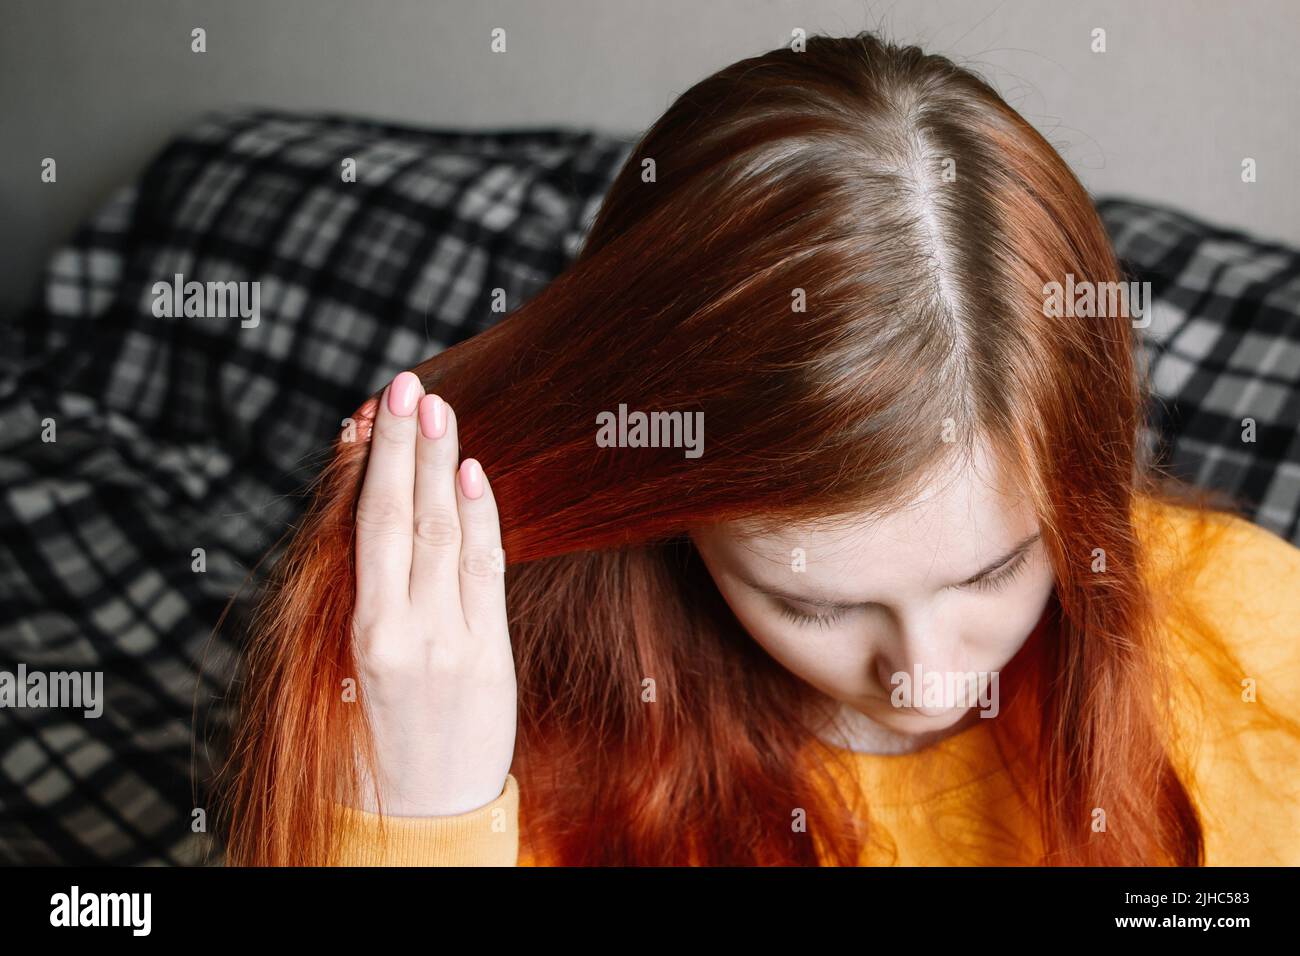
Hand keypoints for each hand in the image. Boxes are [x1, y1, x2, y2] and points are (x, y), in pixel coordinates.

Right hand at [350, 370, 515, 815]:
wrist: (424, 815)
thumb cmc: (380, 736)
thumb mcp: (355, 663)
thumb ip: (370, 591)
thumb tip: (383, 509)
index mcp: (357, 632)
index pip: (365, 528)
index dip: (372, 464)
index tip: (374, 410)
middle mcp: (397, 631)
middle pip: (401, 519)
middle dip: (403, 447)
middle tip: (407, 384)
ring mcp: (447, 642)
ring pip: (442, 535)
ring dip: (441, 464)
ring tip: (438, 407)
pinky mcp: (488, 656)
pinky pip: (484, 573)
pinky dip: (480, 518)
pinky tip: (472, 470)